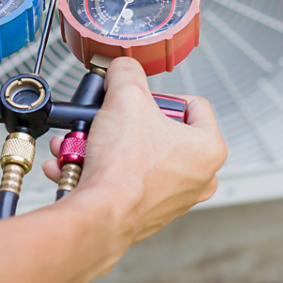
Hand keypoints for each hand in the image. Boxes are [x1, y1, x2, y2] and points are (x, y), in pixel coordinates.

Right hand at [42, 58, 225, 248]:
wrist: (100, 215)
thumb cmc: (125, 167)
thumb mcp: (125, 97)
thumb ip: (126, 73)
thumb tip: (123, 68)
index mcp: (209, 149)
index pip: (193, 104)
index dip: (161, 95)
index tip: (141, 100)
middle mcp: (198, 177)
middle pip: (159, 131)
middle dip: (123, 123)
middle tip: (107, 120)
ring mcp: (173, 198)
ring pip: (135, 156)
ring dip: (102, 146)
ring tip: (80, 141)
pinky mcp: (146, 212)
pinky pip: (121, 180)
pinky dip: (97, 170)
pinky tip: (74, 164)